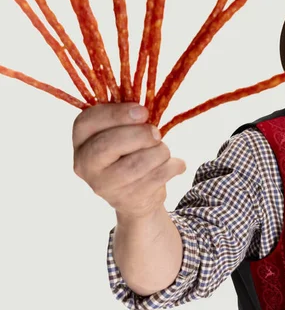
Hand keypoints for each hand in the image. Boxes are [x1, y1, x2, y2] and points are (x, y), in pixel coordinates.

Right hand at [72, 103, 185, 218]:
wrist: (138, 195)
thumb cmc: (131, 152)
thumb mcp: (124, 132)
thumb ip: (128, 119)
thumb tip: (144, 111)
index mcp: (81, 140)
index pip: (88, 121)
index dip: (116, 114)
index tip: (143, 112)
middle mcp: (85, 164)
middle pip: (108, 145)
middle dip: (140, 135)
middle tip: (156, 134)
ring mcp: (103, 185)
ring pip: (136, 163)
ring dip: (160, 152)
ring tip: (164, 151)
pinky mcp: (126, 200)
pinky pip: (155, 178)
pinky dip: (173, 167)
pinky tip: (176, 165)